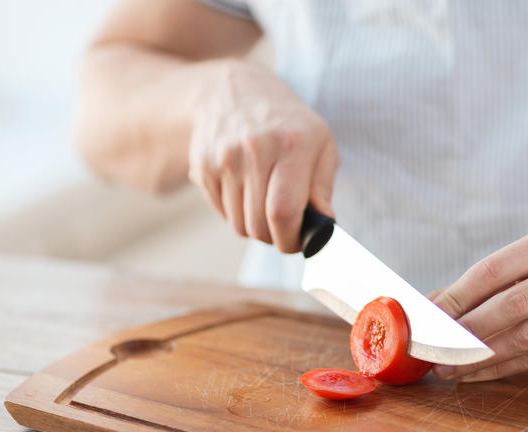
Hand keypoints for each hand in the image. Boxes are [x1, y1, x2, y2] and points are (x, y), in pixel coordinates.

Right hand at [188, 61, 338, 251]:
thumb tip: (325, 225)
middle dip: (275, 239)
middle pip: (260, 225)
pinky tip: (247, 192)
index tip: (298, 244)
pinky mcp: (203, 166)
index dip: (291, 239)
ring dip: (256, 228)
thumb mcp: (320, 144)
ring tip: (267, 207)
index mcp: (292, 144)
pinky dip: (237, 214)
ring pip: (240, 225)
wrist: (233, 90)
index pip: (284, 212)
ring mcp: (224, 158)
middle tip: (285, 230)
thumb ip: (323, 187)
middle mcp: (255, 149)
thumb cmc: (289, 124)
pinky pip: (222, 213)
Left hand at [432, 227, 527, 381]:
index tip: (429, 319)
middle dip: (465, 331)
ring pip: (522, 337)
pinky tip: (472, 374)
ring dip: (478, 357)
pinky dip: (499, 369)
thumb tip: (425, 308)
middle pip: (508, 306)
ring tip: (446, 367)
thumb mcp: (516, 270)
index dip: (456, 297)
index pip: (491, 271)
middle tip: (433, 349)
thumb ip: (473, 287)